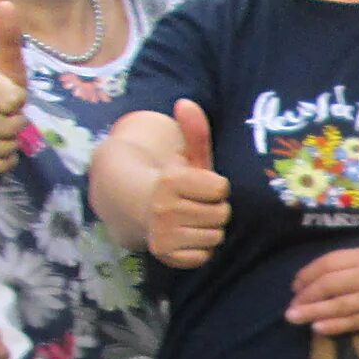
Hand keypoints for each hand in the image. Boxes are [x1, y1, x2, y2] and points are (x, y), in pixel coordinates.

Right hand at [148, 98, 231, 266]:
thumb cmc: (173, 181)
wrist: (136, 205)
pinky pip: (205, 256)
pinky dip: (201, 248)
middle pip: (222, 214)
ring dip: (209, 228)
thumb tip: (186, 102)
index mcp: (171, 181)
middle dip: (214, 207)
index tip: (200, 185)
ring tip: (191, 219)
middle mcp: (165, 209)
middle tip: (196, 204)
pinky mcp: (165, 255)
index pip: (221, 188)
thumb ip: (193, 131)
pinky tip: (187, 236)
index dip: (215, 186)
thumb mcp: (185, 155)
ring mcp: (164, 235)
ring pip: (216, 236)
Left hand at [286, 245, 358, 333]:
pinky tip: (318, 328)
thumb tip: (319, 277)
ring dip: (312, 312)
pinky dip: (333, 325)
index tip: (295, 284)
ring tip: (294, 317)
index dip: (307, 274)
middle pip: (329, 284)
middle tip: (291, 305)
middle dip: (305, 295)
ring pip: (337, 305)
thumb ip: (352, 264)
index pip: (329, 263)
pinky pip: (353, 322)